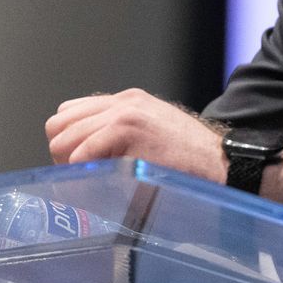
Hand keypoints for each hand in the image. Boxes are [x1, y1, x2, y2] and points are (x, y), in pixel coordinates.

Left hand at [44, 89, 223, 181]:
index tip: (81, 166)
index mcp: (127, 102)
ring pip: (63, 138)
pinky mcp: (128, 129)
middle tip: (83, 176)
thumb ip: (124, 139)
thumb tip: (90, 159)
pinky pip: (82, 151)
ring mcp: (124, 113)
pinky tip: (100, 181)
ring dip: (70, 165)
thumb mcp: (155, 137)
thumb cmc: (192, 161)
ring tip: (92, 181)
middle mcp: (122, 102)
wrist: (223, 163)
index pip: (69, 113)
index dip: (68, 143)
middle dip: (62, 154)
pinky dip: (82, 170)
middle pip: (58, 124)